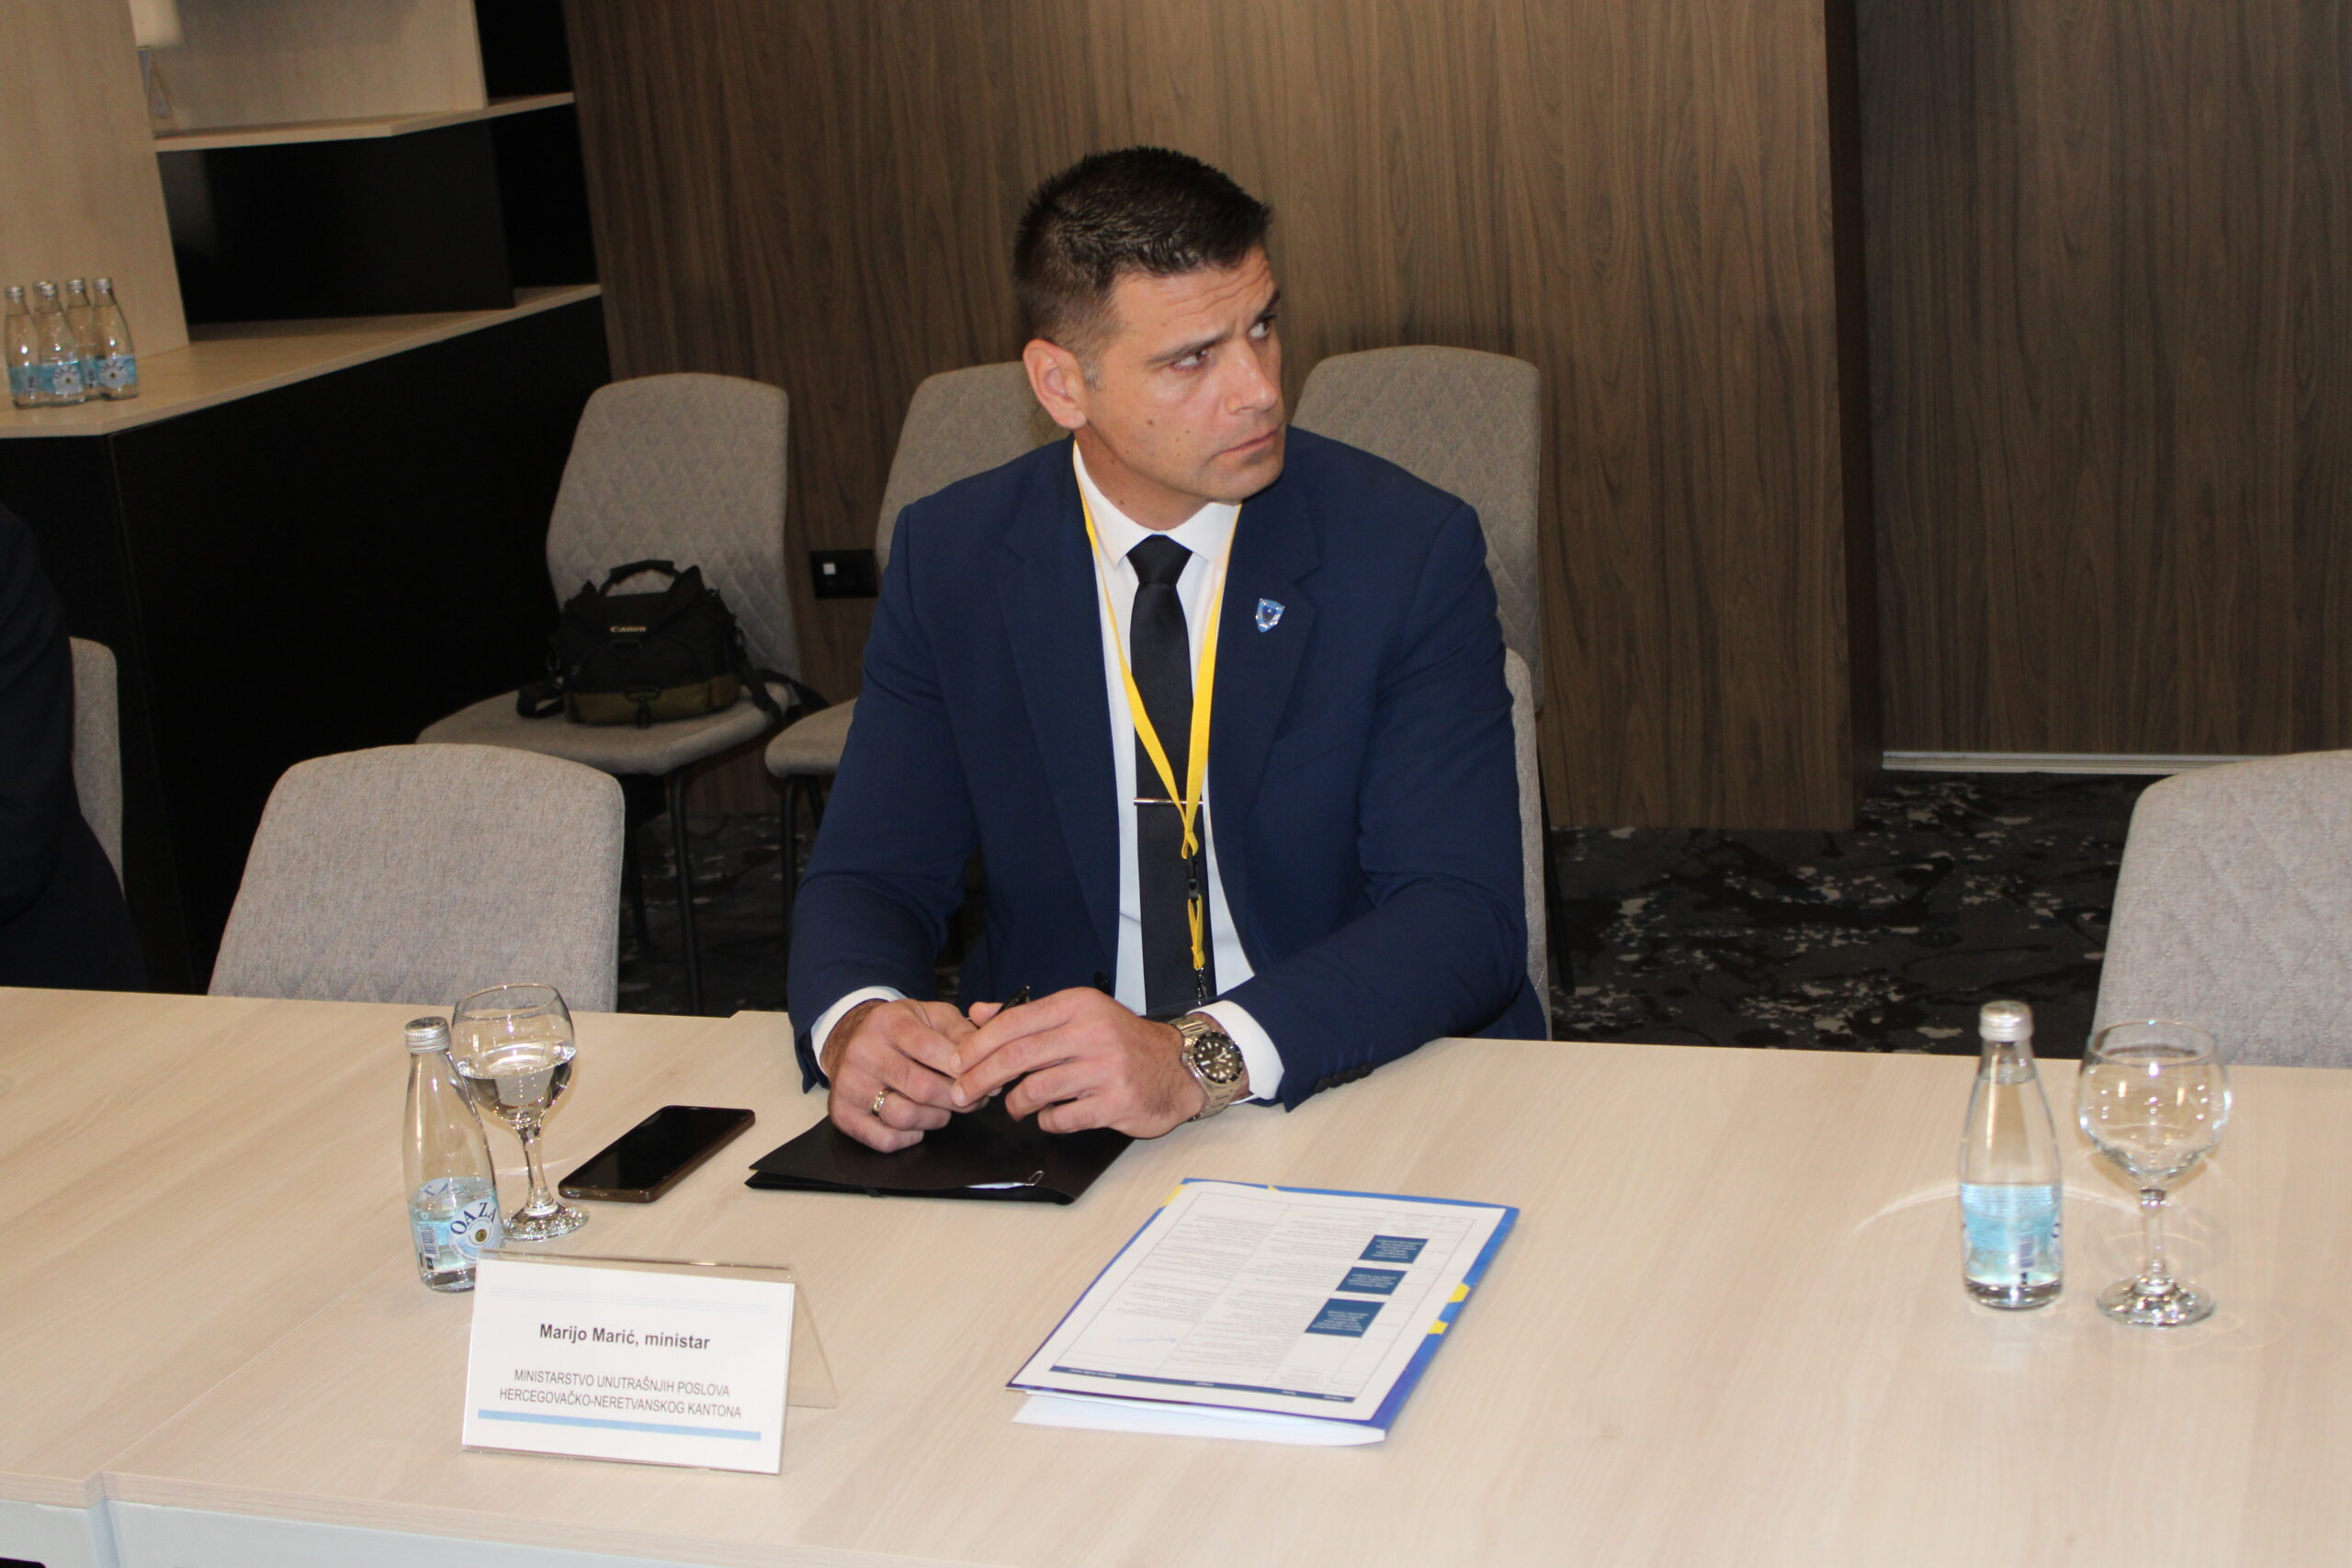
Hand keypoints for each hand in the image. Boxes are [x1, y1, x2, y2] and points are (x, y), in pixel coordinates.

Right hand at [820, 998, 974, 1151]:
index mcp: (888, 1022)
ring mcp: (849, 1085)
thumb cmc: (902, 1030)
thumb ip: (963, 1030)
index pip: (930, 1049)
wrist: (850, 1038)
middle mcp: (863, 1052)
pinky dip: (910, 1137)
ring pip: (905, 1116)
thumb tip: (990, 1054)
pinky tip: (919, 1124)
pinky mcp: (842, 1113)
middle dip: (957, 1098)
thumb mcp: (932, 1016)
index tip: (981, 1075)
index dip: (962, 1068)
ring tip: (946, 1109)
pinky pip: (885, 1139)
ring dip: (936, 1118)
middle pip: (922, 1088)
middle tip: (973, 1099)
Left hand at [950, 987, 1205, 1136]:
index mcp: (1078, 1005)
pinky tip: (1052, 1115)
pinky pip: (1061, 1118)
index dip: (978, 1045)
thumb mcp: (1079, 1015)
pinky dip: (1047, 1121)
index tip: (956, 1062)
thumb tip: (977, 1013)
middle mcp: (1092, 1032)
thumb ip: (1027, 1015)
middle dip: (980, 1078)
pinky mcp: (1115, 1103)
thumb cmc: (1122, 1042)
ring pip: (1035, 1091)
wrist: (1178, 1068)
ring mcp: (1105, 1068)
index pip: (1014, 1022)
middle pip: (1017, 1057)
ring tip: (1016, 1106)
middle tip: (963, 1093)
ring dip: (1015, 1104)